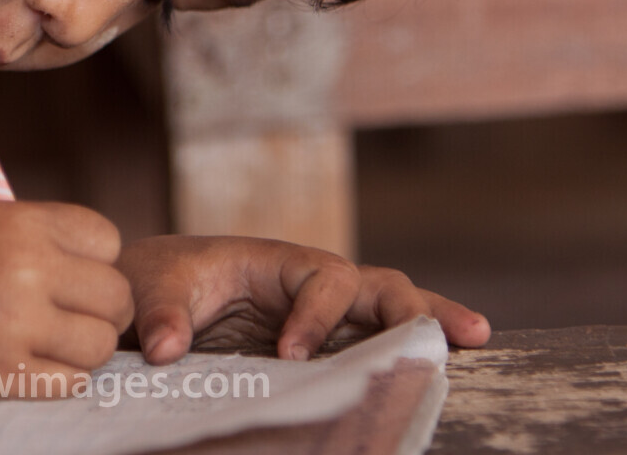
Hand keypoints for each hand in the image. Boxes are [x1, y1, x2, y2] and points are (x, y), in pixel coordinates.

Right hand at [0, 201, 135, 386]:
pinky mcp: (4, 373)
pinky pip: (71, 382)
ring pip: (99, 343)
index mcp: (20, 222)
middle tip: (67, 316)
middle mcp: (24, 266)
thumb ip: (43, 235)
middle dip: (100, 309)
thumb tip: (109, 265)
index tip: (69, 275)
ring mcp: (16, 322)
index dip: (95, 261)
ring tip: (46, 341)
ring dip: (81, 348)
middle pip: (115, 293)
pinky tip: (28, 363)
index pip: (107, 240)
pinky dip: (58, 378)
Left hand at [116, 235, 489, 364]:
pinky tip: (442, 366)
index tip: (290, 355)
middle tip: (449, 335)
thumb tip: (168, 348)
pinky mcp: (325, 341)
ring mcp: (324, 312)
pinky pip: (373, 339)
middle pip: (378, 284)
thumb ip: (161, 312)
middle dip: (412, 306)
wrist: (149, 289)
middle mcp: (311, 282)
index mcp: (278, 260)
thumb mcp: (152, 287)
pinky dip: (409, 348)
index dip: (317, 317)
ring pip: (390, 306)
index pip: (323, 279)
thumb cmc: (157, 279)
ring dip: (430, 320)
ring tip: (477, 337)